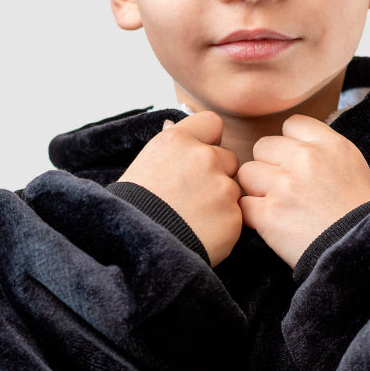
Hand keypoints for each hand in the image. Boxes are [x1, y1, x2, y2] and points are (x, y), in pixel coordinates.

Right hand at [118, 111, 242, 265]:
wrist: (136, 247)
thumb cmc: (133, 208)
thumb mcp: (143, 165)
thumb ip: (169, 146)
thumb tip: (174, 126)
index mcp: (177, 141)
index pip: (211, 123)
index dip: (207, 140)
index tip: (198, 156)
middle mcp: (204, 158)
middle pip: (228, 158)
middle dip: (216, 174)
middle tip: (191, 196)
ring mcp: (222, 187)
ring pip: (232, 189)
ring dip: (220, 201)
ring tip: (193, 218)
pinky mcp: (234, 216)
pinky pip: (235, 216)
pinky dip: (223, 225)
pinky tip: (201, 233)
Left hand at [237, 115, 369, 268]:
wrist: (361, 252)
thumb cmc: (358, 213)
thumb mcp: (352, 166)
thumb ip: (322, 149)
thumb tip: (293, 143)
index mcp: (329, 144)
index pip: (291, 124)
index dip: (288, 145)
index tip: (295, 163)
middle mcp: (306, 159)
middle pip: (262, 146)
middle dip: (269, 166)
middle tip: (285, 189)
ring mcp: (284, 185)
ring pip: (247, 173)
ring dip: (256, 190)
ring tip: (278, 206)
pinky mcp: (269, 214)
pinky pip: (244, 204)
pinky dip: (252, 216)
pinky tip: (271, 224)